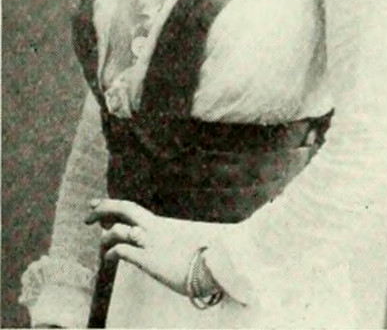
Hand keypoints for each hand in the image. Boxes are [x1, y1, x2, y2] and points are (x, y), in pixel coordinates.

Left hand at [85, 199, 216, 295]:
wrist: (220, 261)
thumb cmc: (209, 255)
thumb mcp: (189, 246)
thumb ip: (177, 245)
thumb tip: (182, 249)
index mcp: (163, 225)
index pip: (133, 210)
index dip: (114, 206)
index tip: (99, 205)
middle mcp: (155, 229)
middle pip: (125, 209)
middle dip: (104, 208)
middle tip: (88, 212)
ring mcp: (152, 243)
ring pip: (119, 230)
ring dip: (106, 237)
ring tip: (103, 246)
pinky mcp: (150, 259)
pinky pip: (123, 251)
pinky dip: (112, 252)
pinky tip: (109, 258)